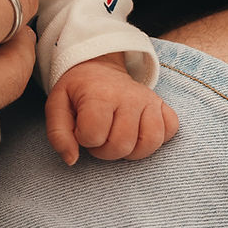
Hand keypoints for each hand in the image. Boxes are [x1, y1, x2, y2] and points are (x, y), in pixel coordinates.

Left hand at [44, 53, 179, 164]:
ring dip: (131, 150)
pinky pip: (170, 130)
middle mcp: (128, 96)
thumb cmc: (77, 91)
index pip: (94, 136)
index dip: (84, 140)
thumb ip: (58, 135)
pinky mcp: (162, 104)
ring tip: (117, 138)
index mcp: (99, 95)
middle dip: (105, 151)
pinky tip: (138, 132)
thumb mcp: (57, 106)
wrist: (98, 67)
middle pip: (122, 145)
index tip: (81, 129)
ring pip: (150, 143)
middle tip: (99, 136)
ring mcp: (149, 99)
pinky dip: (157, 139)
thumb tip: (72, 160)